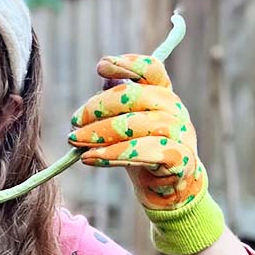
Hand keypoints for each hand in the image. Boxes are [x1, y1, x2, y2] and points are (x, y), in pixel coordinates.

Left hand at [67, 54, 223, 254]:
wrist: (168, 190)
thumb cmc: (142, 150)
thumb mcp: (127, 123)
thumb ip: (117, 101)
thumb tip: (104, 77)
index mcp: (163, 95)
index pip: (151, 70)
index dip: (128, 64)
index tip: (101, 66)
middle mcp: (175, 110)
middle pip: (135, 96)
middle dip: (98, 107)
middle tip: (74, 121)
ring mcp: (181, 134)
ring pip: (137, 126)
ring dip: (100, 134)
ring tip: (75, 142)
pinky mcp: (179, 160)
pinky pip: (144, 153)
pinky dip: (113, 156)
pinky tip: (89, 159)